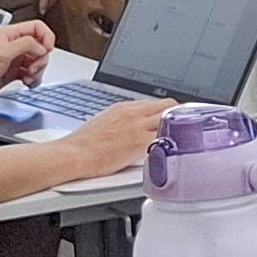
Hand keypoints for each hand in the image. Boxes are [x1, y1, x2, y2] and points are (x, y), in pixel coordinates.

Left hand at [0, 18, 54, 93]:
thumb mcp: (1, 53)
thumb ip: (24, 45)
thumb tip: (41, 46)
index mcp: (9, 34)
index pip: (36, 28)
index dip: (46, 37)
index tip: (47, 49)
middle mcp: (13, 45)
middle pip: (39, 46)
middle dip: (41, 58)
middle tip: (34, 68)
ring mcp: (14, 59)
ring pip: (37, 61)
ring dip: (38, 70)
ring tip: (30, 77)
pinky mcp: (14, 72)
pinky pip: (31, 73)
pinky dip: (34, 79)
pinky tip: (28, 82)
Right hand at [58, 98, 174, 177]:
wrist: (74, 154)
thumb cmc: (84, 143)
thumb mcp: (105, 122)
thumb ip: (123, 121)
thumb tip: (132, 126)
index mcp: (125, 107)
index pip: (156, 102)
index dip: (168, 111)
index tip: (173, 118)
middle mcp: (134, 113)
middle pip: (169, 106)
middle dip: (178, 115)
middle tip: (183, 127)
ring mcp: (139, 127)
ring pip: (170, 119)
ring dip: (178, 128)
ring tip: (182, 138)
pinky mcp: (140, 143)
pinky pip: (165, 139)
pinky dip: (172, 142)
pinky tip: (174, 149)